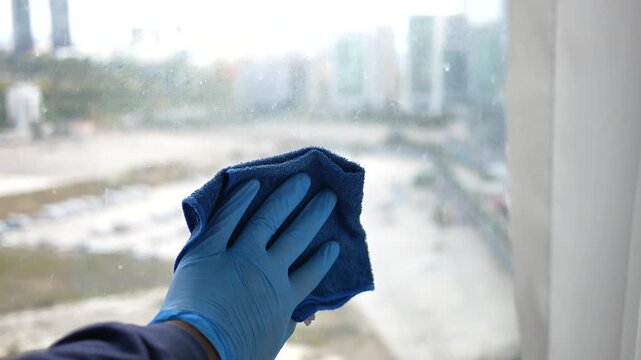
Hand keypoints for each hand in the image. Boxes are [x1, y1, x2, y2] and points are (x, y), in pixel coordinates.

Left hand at [152, 173, 339, 359]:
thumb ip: (287, 323)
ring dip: (286, 198)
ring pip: (267, 220)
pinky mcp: (209, 250)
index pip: (311, 272)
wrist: (197, 349)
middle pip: (296, 237)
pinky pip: (226, 220)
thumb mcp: (271, 341)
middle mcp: (267, 271)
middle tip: (328, 195)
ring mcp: (239, 257)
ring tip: (301, 180)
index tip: (334, 244)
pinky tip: (253, 184)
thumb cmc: (234, 352)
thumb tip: (304, 314)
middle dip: (314, 214)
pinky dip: (239, 200)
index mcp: (283, 297)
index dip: (324, 258)